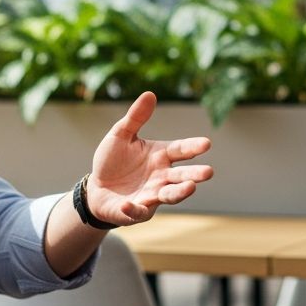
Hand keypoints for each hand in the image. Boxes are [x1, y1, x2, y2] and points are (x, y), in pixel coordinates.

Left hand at [84, 92, 213, 226]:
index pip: (180, 150)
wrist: (97, 188)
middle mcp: (161, 176)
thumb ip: (135, 118)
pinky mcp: (137, 211)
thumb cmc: (113, 160)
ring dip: (179, 192)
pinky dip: (134, 209)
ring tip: (190, 188)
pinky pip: (137, 211)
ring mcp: (152, 195)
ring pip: (169, 195)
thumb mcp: (120, 135)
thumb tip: (150, 93)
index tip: (206, 143)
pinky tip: (128, 204)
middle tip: (208, 172)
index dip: (193, 147)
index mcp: (160, 155)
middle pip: (181, 175)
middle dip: (195, 174)